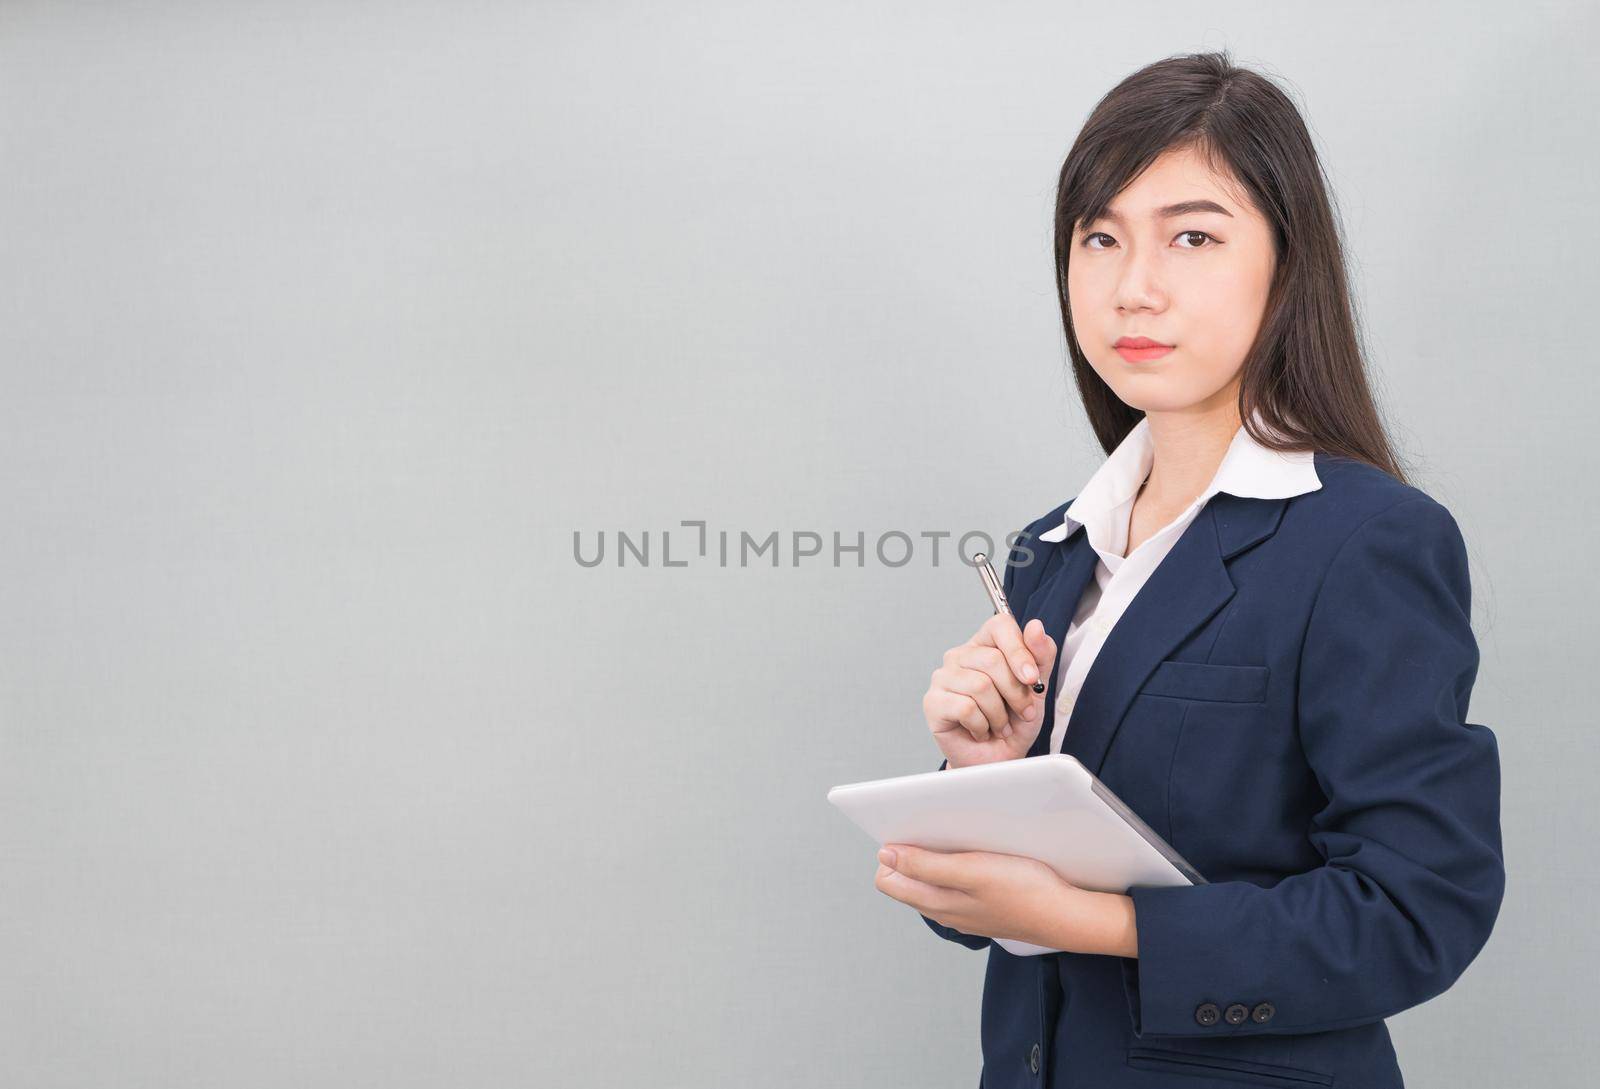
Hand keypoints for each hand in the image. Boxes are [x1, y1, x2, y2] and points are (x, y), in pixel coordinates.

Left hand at [873, 844, 1138, 956]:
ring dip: (937, 857)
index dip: (892, 851)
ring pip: (934, 883)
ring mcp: (966, 913)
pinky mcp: (986, 908)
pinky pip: (959, 887)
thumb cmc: (1023, 891)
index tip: (909, 827)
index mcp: (935, 902)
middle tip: (933, 826)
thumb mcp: (971, 872)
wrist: (1068, 915)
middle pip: (908, 880)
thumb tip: (884, 856)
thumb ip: (925, 866)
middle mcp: (945, 912)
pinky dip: (959, 868)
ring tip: (958, 835)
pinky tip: (979, 853)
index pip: (888, 880)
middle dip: (912, 851)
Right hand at [923, 612, 1057, 767]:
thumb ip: (1041, 657)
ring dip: (999, 715)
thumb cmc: (1014, 722)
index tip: (1033, 679)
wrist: (997, 759)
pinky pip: (965, 708)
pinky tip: (981, 730)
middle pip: (992, 660)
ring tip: (999, 725)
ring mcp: (943, 678)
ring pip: (980, 686)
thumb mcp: (1037, 689)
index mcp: (985, 645)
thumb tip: (1036, 627)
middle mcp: (960, 656)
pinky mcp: (933, 702)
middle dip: (1016, 693)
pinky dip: (982, 726)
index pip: (999, 625)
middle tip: (1022, 712)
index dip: (1019, 650)